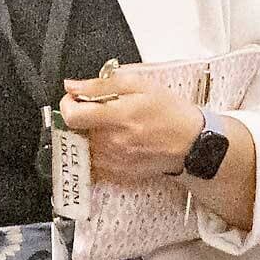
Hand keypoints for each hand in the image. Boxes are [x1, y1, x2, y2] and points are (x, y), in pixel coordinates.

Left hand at [58, 71, 201, 185]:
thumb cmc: (169, 112)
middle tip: (100, 111)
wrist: (192, 143)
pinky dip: (99, 152)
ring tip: (112, 127)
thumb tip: (72, 86)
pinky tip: (116, 142)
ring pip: (84, 148)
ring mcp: (113, 161)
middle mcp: (112, 142)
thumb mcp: (139, 85)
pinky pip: (95, 164)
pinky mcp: (118, 174)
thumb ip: (101, 84)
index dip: (67, 105)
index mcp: (117, 116)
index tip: (75, 99)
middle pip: (75, 132)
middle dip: (82, 118)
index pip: (71, 116)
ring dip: (90, 136)